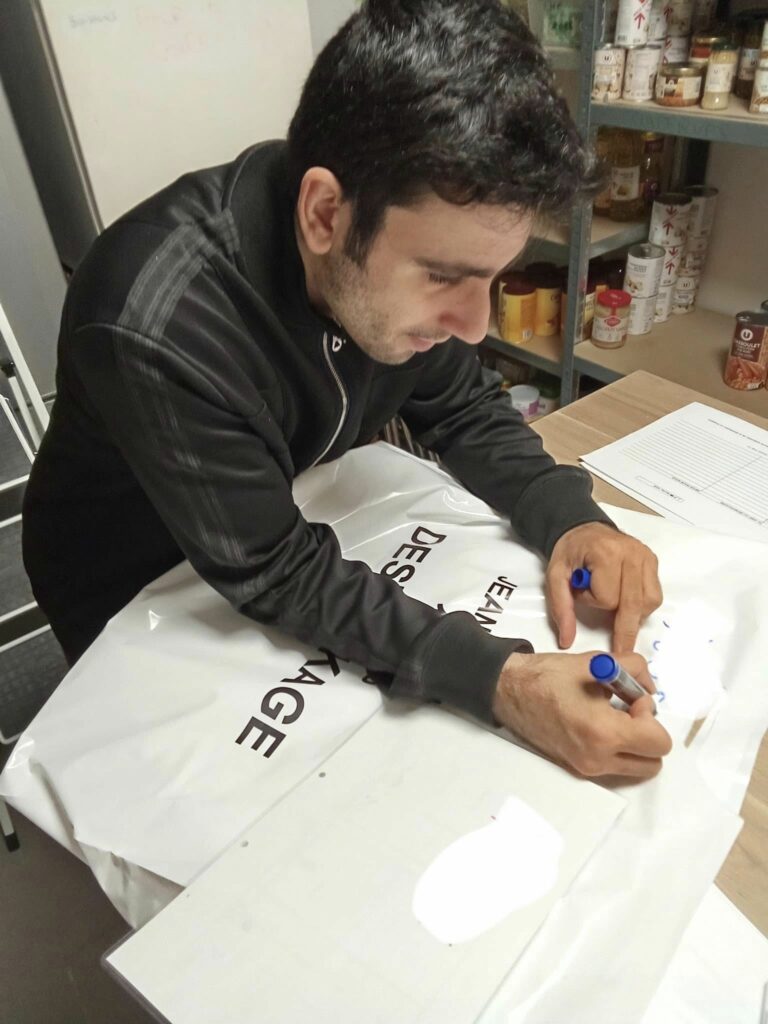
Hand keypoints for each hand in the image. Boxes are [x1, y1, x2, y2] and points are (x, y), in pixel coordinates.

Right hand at [492, 651, 671, 778]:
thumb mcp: (599, 662)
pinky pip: (614, 766)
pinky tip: (595, 723)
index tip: (631, 698)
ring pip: (635, 767)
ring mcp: (586, 768)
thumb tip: (649, 688)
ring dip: (633, 744)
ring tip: (611, 716)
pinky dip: (616, 748)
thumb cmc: (549, 676)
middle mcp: (597, 759)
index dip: (650, 715)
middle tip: (626, 711)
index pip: (660, 743)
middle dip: (648, 735)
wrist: (509, 691)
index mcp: (604, 733)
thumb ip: (636, 670)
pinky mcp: (577, 768)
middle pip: (652, 763)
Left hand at [546, 522, 661, 652]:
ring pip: (649, 602)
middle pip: (633, 604)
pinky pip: (655, 594)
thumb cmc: (570, 553)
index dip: (593, 602)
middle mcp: (631, 553)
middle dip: (625, 630)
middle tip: (622, 651)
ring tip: (615, 604)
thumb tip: (567, 641)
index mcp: (605, 554)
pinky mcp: (652, 560)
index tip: (582, 591)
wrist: (582, 529)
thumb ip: (561, 609)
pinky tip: (627, 599)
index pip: (607, 598)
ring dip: (634, 613)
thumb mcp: (555, 577)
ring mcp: (645, 556)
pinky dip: (643, 605)